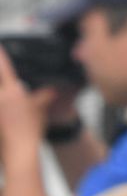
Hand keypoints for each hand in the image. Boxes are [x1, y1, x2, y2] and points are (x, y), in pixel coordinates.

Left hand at [0, 46, 50, 161]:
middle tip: (8, 79)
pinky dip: (1, 104)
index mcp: (12, 90)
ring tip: (10, 95)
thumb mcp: (41, 109)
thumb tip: (52, 88)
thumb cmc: (31, 128)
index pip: (4, 68)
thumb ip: (44, 95)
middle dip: (0, 71)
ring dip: (3, 91)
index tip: (0, 46)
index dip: (1, 56)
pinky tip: (5, 105)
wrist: (19, 149)